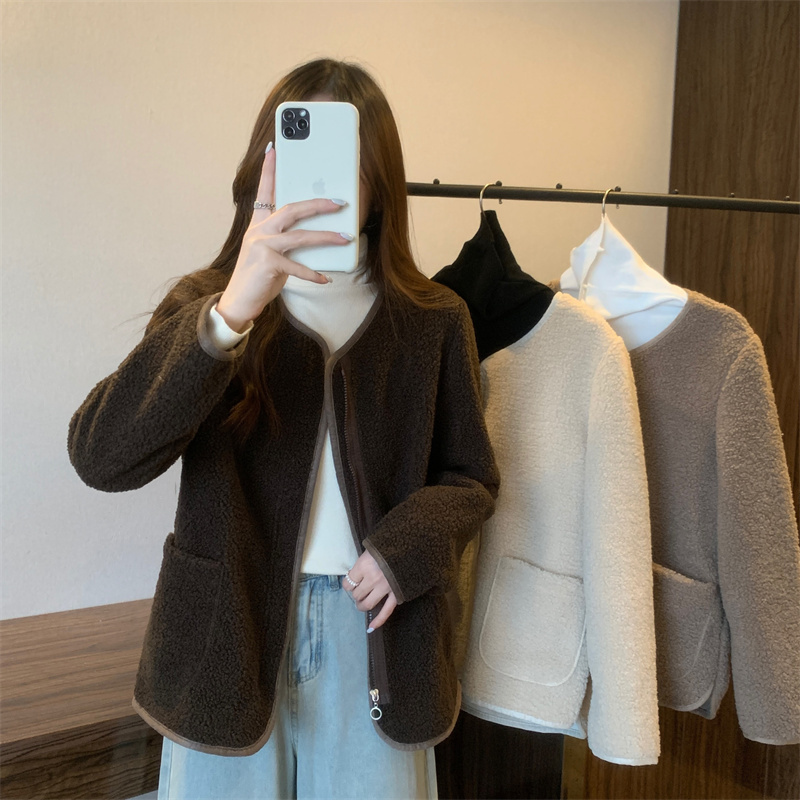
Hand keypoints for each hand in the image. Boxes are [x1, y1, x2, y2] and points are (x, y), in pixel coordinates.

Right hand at [215, 143, 353, 331]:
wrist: (239, 301)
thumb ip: (286, 241)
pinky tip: (325, 278)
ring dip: (326, 237)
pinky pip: (297, 266)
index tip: (274, 149)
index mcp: (258, 225)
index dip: (269, 170)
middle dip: (317, 204)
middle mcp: (258, 231)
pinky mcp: (267, 264)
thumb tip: (313, 237)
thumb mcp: (270, 254)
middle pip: (291, 209)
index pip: (264, 192)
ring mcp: (262, 246)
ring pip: (300, 236)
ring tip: (345, 238)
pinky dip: (313, 274)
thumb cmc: (258, 277)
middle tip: (338, 203)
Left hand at [343, 549, 397, 630]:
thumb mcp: (371, 550)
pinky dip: (378, 620)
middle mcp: (373, 578)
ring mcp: (385, 588)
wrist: (411, 546)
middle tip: (358, 591)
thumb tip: (355, 576)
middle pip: (357, 594)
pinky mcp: (396, 594)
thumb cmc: (388, 545)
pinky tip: (371, 627)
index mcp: (364, 565)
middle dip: (356, 594)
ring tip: (361, 604)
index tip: (351, 581)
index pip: (348, 582)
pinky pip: (386, 611)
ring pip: (368, 604)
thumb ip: (363, 563)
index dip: (348, 583)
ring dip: (362, 605)